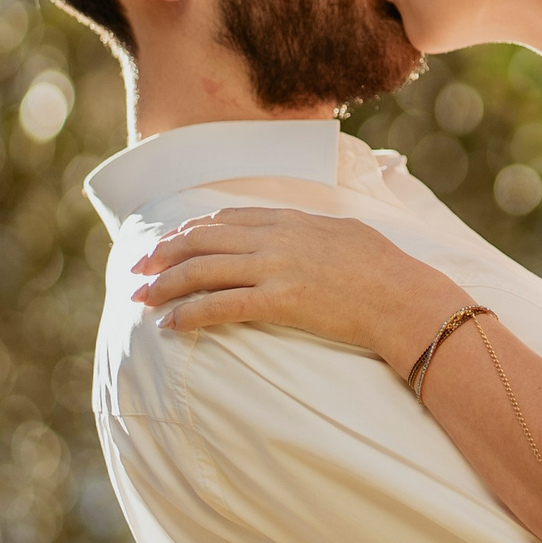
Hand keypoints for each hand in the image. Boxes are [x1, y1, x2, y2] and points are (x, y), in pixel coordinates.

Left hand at [130, 208, 469, 366]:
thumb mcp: (349, 233)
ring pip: (203, 271)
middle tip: (136, 268)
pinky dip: (189, 313)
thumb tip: (301, 234)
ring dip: (165, 284)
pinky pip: (221, 305)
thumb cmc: (388, 270)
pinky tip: (169, 324)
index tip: (170, 242)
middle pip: (204, 239)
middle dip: (164, 253)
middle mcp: (277, 238)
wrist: (405, 298)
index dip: (191, 230)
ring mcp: (276, 268)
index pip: (228, 218)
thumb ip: (315, 231)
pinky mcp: (279, 300)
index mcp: (293, 219)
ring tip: (141, 298)